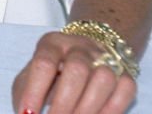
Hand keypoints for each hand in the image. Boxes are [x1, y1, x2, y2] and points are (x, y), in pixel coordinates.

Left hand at [12, 30, 136, 113]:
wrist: (85, 55)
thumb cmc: (51, 71)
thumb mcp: (31, 76)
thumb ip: (25, 95)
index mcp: (52, 44)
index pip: (43, 64)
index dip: (34, 91)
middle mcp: (80, 47)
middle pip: (77, 70)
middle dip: (64, 103)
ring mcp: (105, 58)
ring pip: (103, 79)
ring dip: (87, 108)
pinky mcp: (125, 73)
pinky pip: (125, 89)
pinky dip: (111, 110)